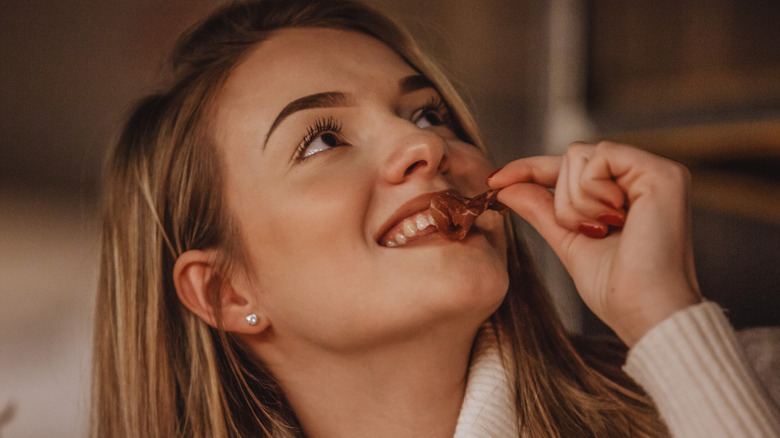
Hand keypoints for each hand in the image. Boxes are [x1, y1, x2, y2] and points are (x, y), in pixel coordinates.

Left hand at [487, 141, 701, 345]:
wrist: (643, 314)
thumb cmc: (616, 290)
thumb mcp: (568, 241)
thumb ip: (541, 210)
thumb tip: (506, 187)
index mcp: (626, 192)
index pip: (569, 167)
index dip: (529, 169)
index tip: (493, 181)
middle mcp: (643, 176)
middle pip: (571, 157)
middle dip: (563, 201)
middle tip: (588, 233)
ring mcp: (656, 171)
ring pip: (580, 155)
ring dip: (575, 201)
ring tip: (603, 231)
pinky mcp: (662, 172)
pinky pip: (598, 157)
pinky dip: (590, 192)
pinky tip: (613, 219)